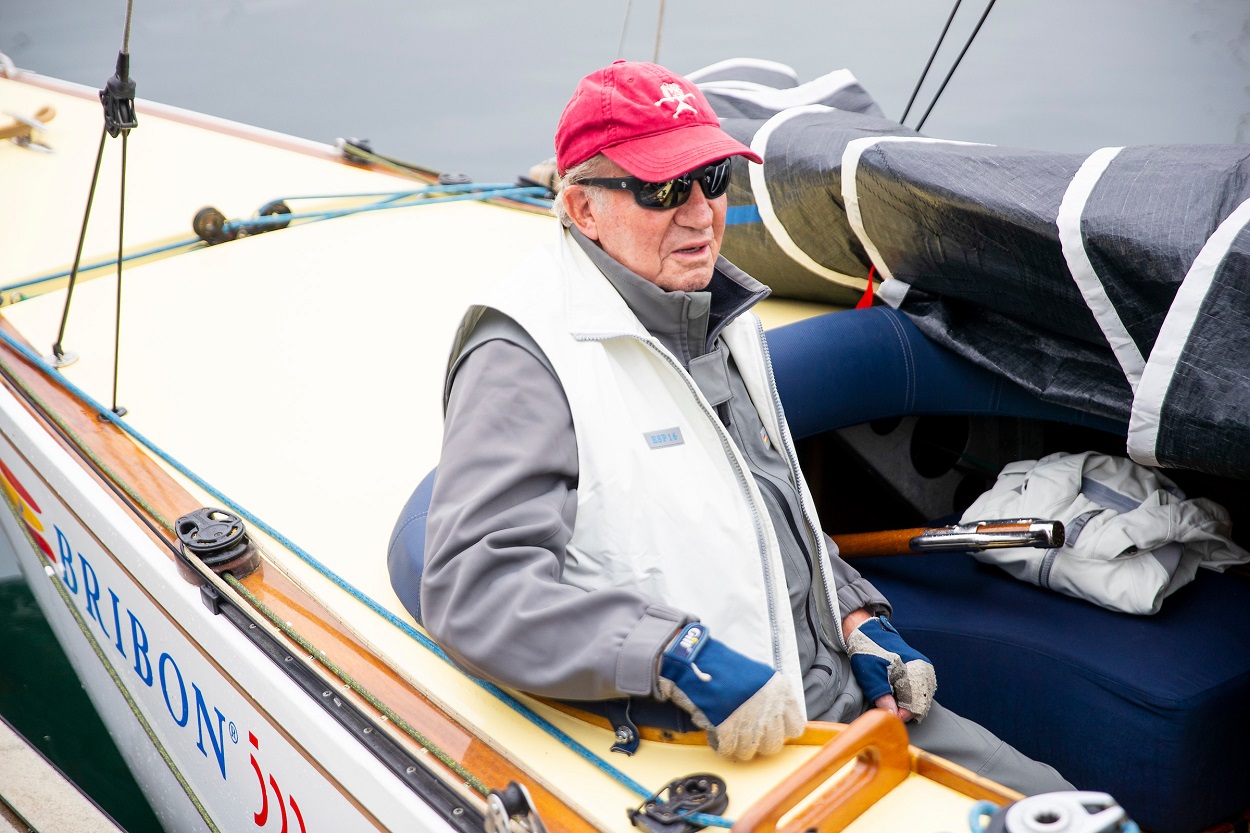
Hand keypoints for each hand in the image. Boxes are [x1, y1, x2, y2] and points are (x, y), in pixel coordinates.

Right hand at [657, 623, 804, 760]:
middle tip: (745, 733)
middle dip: (758, 743)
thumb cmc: (727, 666)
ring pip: (749, 752)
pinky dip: (720, 745)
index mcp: (780, 692)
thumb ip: (771, 697)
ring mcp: (749, 722)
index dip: (781, 731)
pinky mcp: (727, 730)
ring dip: (737, 746)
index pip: (795, 728)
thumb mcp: (760, 675)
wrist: (699, 661)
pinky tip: (716, 734)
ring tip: (729, 733)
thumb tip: (772, 720)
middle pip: (772, 745)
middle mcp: (769, 709)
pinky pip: (728, 750)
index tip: (769, 729)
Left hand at [846, 617, 935, 722]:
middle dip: (904, 709)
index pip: (917, 705)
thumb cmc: (868, 652)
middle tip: (887, 706)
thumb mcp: (871, 677)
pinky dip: (909, 695)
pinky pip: (919, 689)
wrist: (867, 632)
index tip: (888, 715)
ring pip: (921, 697)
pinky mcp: (920, 668)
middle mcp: (924, 669)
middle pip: (921, 703)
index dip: (902, 714)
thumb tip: (892, 716)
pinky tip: (896, 693)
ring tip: (890, 698)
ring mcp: (924, 668)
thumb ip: (883, 697)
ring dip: (907, 703)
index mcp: (915, 670)